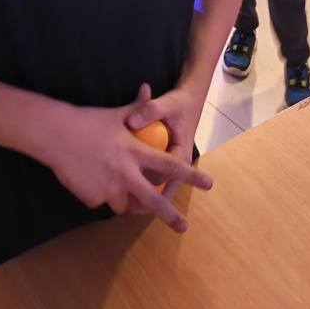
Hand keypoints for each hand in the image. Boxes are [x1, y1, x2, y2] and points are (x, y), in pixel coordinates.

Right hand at [46, 84, 211, 233]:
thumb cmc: (87, 121)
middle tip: (183, 227)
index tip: (208, 184)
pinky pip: (101, 201)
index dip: (191, 176)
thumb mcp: (116, 114)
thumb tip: (148, 88)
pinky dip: (99, 194)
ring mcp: (108, 188)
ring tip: (112, 183)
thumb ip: (137, 108)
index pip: (170, 166)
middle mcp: (126, 174)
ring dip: (124, 198)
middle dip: (170, 215)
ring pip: (124, 204)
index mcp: (135, 153)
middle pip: (153, 200)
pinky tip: (89, 178)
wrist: (55, 134)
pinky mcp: (92, 198)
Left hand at [126, 83, 203, 202]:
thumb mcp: (168, 104)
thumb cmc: (179, 106)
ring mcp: (168, 165)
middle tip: (128, 207)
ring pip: (156, 186)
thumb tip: (132, 122)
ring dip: (142, 194)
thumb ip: (151, 111)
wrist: (187, 101)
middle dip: (147, 201)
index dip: (148, 183)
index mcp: (182, 156)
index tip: (129, 186)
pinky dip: (140, 181)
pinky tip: (123, 186)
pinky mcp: (160, 161)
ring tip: (123, 204)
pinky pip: (151, 176)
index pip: (165, 178)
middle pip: (162, 190)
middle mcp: (177, 166)